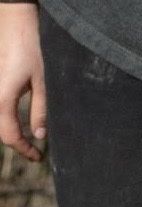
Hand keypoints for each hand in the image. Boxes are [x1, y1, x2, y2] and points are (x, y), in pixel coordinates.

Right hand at [0, 3, 45, 161]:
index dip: (24, 150)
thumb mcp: (44, 83)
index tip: (38, 158)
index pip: (9, 136)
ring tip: (29, 141)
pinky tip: (20, 122)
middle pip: (1, 130)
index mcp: (2, 99)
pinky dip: (6, 118)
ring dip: (11, 131)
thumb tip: (40, 135)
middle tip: (34, 152)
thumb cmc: (32, 49)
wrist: (14, 21)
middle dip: (17, 143)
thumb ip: (41, 111)